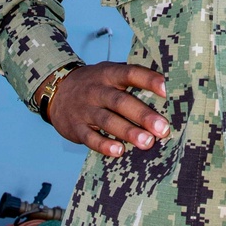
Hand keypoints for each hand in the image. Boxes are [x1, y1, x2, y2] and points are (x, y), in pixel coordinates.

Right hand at [40, 62, 169, 157]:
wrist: (56, 91)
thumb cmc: (96, 84)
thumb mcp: (109, 74)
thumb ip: (133, 80)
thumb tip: (169, 90)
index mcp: (109, 74)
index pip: (130, 73)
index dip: (148, 80)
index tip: (167, 89)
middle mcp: (97, 90)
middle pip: (120, 101)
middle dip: (142, 115)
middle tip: (163, 128)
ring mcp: (85, 109)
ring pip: (107, 121)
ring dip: (128, 132)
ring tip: (148, 143)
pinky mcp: (76, 127)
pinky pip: (90, 137)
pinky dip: (104, 145)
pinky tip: (119, 152)